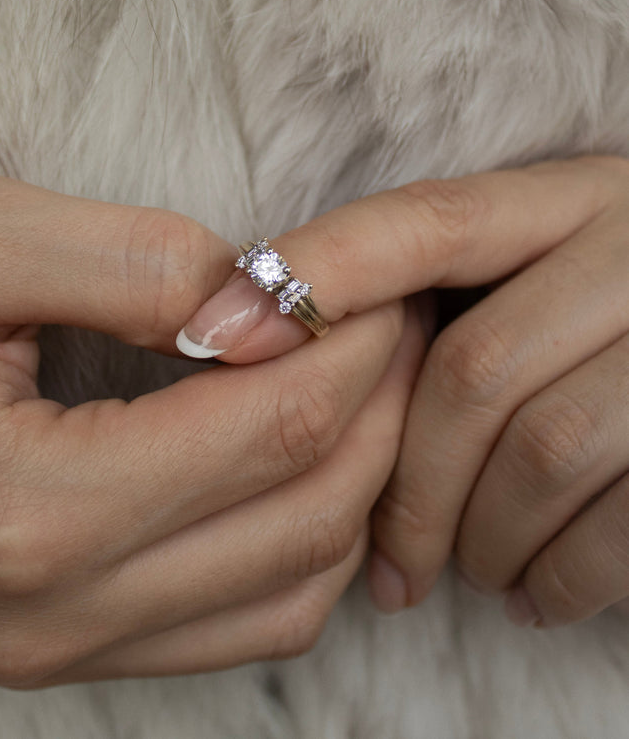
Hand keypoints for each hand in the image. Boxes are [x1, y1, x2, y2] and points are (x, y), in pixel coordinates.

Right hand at [0, 173, 418, 686]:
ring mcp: (68, 648)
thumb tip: (262, 308)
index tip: (380, 289)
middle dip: (381, 410)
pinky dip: (309, 547)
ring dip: (358, 484)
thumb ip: (131, 263)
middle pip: (306, 515)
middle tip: (395, 329)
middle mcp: (57, 610)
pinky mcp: (77, 650)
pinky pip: (252, 624)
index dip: (354, 349)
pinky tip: (306, 472)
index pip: (275, 429)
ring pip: (296, 589)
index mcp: (24, 505)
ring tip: (365, 393)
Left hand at [180, 155, 628, 627]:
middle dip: (407, 483)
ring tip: (462, 568)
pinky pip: (613, 531)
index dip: (314, 275)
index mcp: (569, 204)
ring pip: (542, 449)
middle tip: (385, 557)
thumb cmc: (588, 355)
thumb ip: (416, 302)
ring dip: (476, 537)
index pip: (424, 224)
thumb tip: (267, 356)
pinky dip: (551, 580)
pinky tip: (527, 592)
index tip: (209, 335)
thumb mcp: (518, 296)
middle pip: (473, 366)